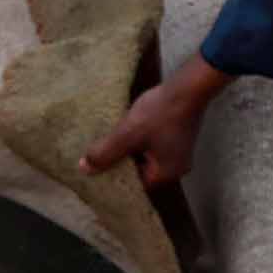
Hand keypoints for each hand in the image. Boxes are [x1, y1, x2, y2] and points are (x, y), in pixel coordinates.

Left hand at [80, 56, 232, 188]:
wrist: (187, 88)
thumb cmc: (159, 114)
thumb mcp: (127, 134)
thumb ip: (106, 153)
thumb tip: (85, 170)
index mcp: (167, 174)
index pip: (136, 184)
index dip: (116, 176)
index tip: (97, 168)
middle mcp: (177, 168)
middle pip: (141, 170)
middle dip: (121, 161)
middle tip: (99, 154)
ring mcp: (179, 152)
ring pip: (145, 156)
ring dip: (129, 149)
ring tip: (108, 141)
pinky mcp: (177, 138)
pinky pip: (152, 145)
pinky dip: (138, 140)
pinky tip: (125, 129)